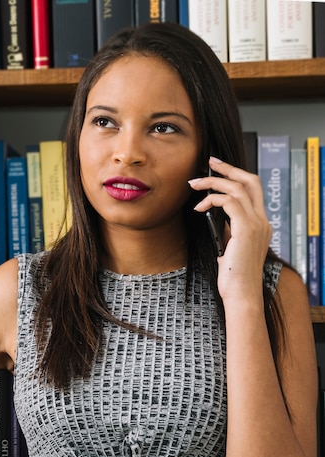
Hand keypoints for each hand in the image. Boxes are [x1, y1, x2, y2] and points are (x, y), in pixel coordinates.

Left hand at [189, 156, 271, 303]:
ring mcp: (256, 224)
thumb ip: (228, 231)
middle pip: (250, 180)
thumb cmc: (233, 277)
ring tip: (194, 184)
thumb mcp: (230, 248)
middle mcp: (262, 221)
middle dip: (229, 168)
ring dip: (213, 182)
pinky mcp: (246, 229)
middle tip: (209, 162)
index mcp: (260, 224)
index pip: (252, 190)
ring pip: (237, 187)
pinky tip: (199, 208)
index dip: (236, 176)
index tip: (217, 170)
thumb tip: (214, 217)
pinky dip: (212, 199)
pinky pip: (229, 201)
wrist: (241, 293)